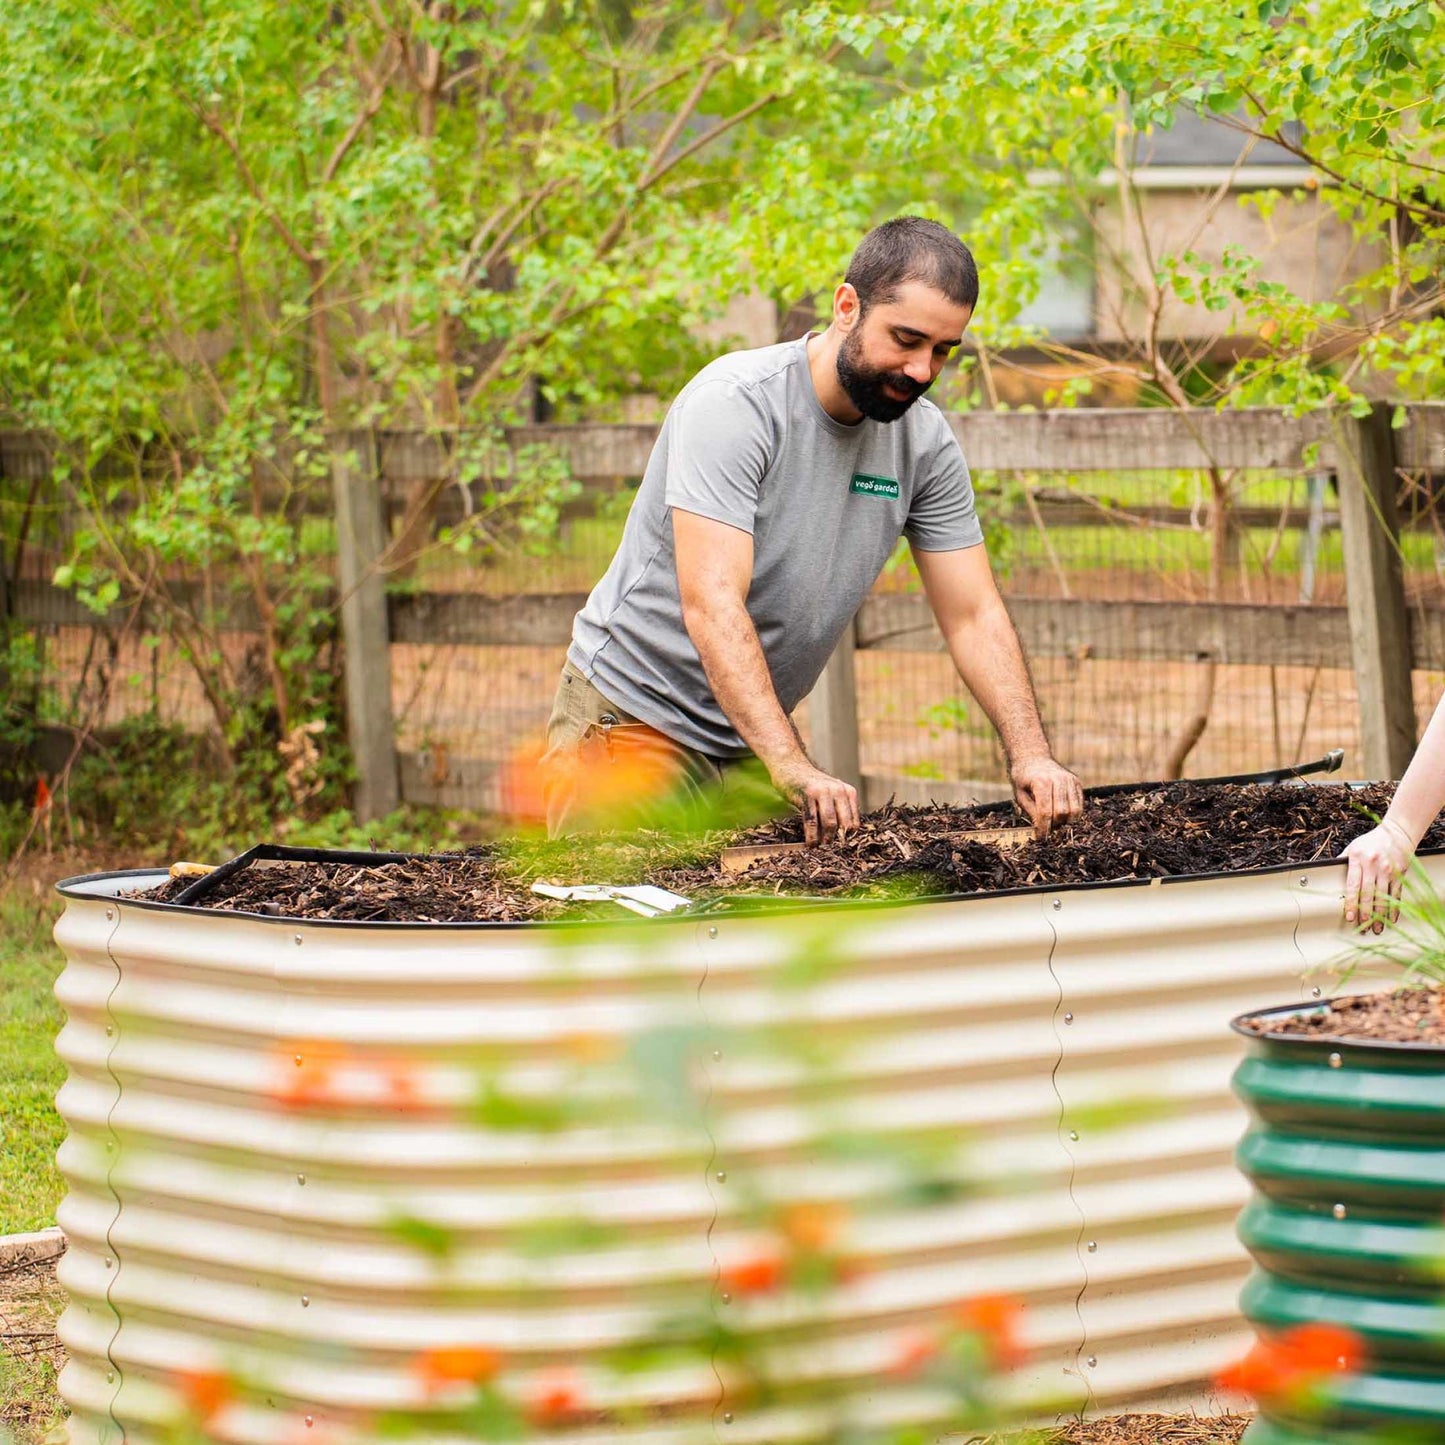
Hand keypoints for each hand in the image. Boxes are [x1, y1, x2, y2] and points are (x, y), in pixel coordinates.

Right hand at [769, 758, 859, 843]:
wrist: (790, 765)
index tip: (841, 849)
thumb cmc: (810, 786)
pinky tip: (809, 843)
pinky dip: (811, 835)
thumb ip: (837, 812)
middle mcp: (838, 790)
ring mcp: (823, 791)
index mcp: (848, 792)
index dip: (848, 838)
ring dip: (825, 839)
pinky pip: (811, 820)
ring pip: (829, 823)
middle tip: (830, 850)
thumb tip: (840, 839)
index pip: (854, 822)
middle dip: (837, 840)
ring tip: (819, 847)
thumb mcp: (830, 795)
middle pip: (844, 824)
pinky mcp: (807, 794)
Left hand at [1010, 755, 1083, 837]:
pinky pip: (1080, 804)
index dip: (1043, 828)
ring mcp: (1070, 780)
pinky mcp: (1077, 782)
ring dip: (1065, 821)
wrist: (1033, 758)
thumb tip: (1041, 829)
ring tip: (1054, 822)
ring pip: (1075, 810)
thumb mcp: (1020, 795)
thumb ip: (1031, 811)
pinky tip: (1061, 815)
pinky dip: (1073, 814)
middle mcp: (1059, 779)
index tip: (1040, 837)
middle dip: (1055, 825)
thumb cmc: (1023, 778)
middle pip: (1062, 812)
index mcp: (1042, 782)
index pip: (1046, 812)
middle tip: (1047, 829)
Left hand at [1341, 818, 1413, 933]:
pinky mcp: (1400, 875)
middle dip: (1365, 913)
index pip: (1353, 886)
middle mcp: (1373, 866)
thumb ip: (1342, 861)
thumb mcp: (1353, 848)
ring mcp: (1388, 871)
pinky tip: (1391, 919)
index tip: (1349, 916)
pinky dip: (1394, 908)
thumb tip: (1327, 872)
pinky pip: (1396, 895)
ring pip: (1383, 897)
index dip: (1350, 903)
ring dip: (1379, 915)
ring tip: (1376, 928)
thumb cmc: (1371, 842)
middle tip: (1362, 927)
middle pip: (1368, 895)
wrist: (1397, 833)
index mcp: (1358, 860)